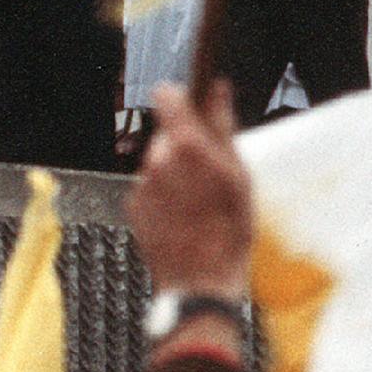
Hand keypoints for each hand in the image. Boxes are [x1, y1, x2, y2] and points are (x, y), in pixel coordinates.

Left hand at [125, 82, 250, 302]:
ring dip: (176, 175)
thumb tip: (217, 88)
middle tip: (210, 175)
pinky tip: (184, 218)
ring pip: (160, 163)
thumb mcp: (238, 176)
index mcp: (186, 146)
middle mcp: (157, 160)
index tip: (192, 107)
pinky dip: (164, 197)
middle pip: (167, 135)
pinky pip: (151, 189)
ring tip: (200, 204)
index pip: (167, 96)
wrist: (200, 283)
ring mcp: (142, 184)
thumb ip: (223, 126)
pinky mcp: (133, 205)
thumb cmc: (228, 231)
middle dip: (185, 147)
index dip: (180, 98)